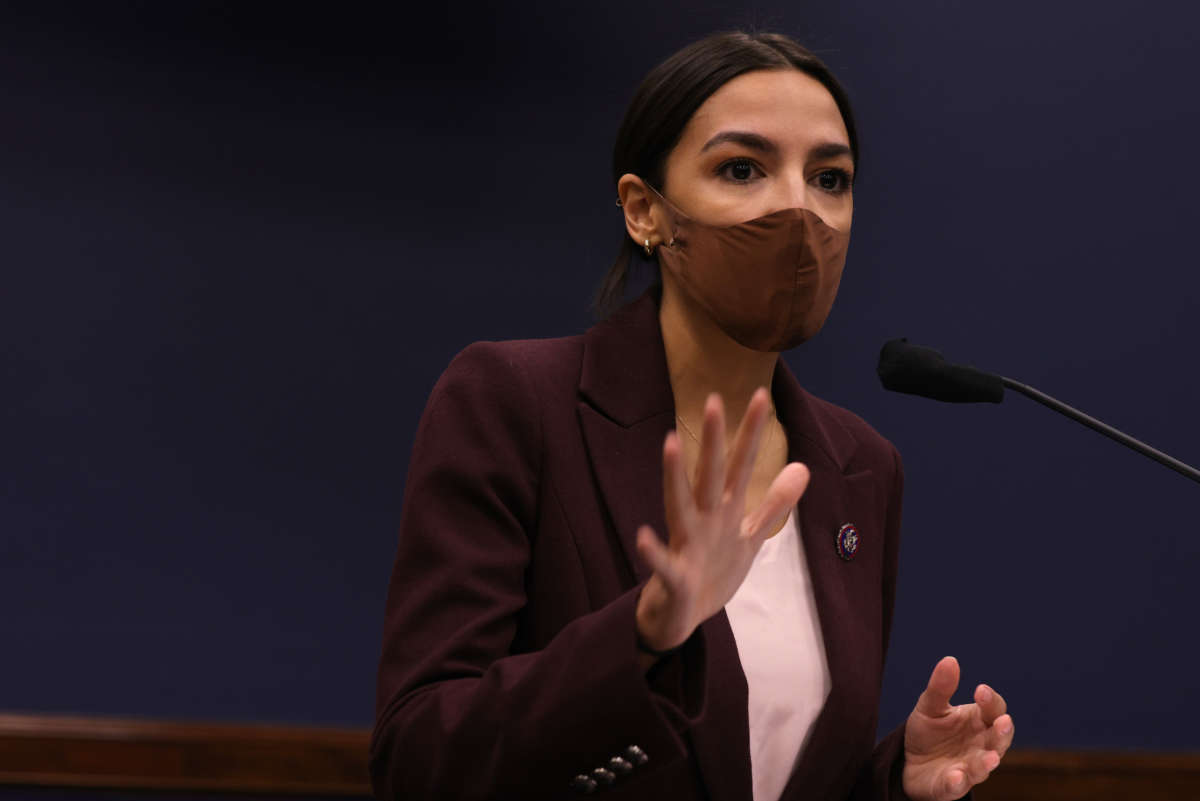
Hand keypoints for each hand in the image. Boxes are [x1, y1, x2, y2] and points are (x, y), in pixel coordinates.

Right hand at [634, 388, 809, 651]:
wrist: (681, 618)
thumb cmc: (711, 571)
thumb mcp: (749, 536)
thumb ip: (774, 504)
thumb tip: (803, 467)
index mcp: (723, 511)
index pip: (740, 464)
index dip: (751, 432)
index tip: (760, 395)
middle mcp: (703, 520)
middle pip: (710, 474)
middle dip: (714, 440)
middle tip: (714, 399)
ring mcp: (686, 546)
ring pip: (680, 505)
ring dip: (674, 476)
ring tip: (670, 442)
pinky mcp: (675, 577)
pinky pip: (663, 563)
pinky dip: (653, 552)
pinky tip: (643, 536)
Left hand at [902, 656, 1013, 800]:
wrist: (909, 761)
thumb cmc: (930, 732)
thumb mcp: (930, 706)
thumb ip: (940, 687)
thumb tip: (950, 660)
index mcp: (978, 722)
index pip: (994, 710)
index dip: (991, 701)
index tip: (979, 690)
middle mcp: (980, 746)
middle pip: (999, 740)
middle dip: (1002, 733)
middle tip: (1002, 722)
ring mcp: (968, 768)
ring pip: (983, 766)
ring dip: (987, 763)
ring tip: (990, 758)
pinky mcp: (950, 786)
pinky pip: (957, 786)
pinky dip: (958, 782)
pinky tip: (956, 776)